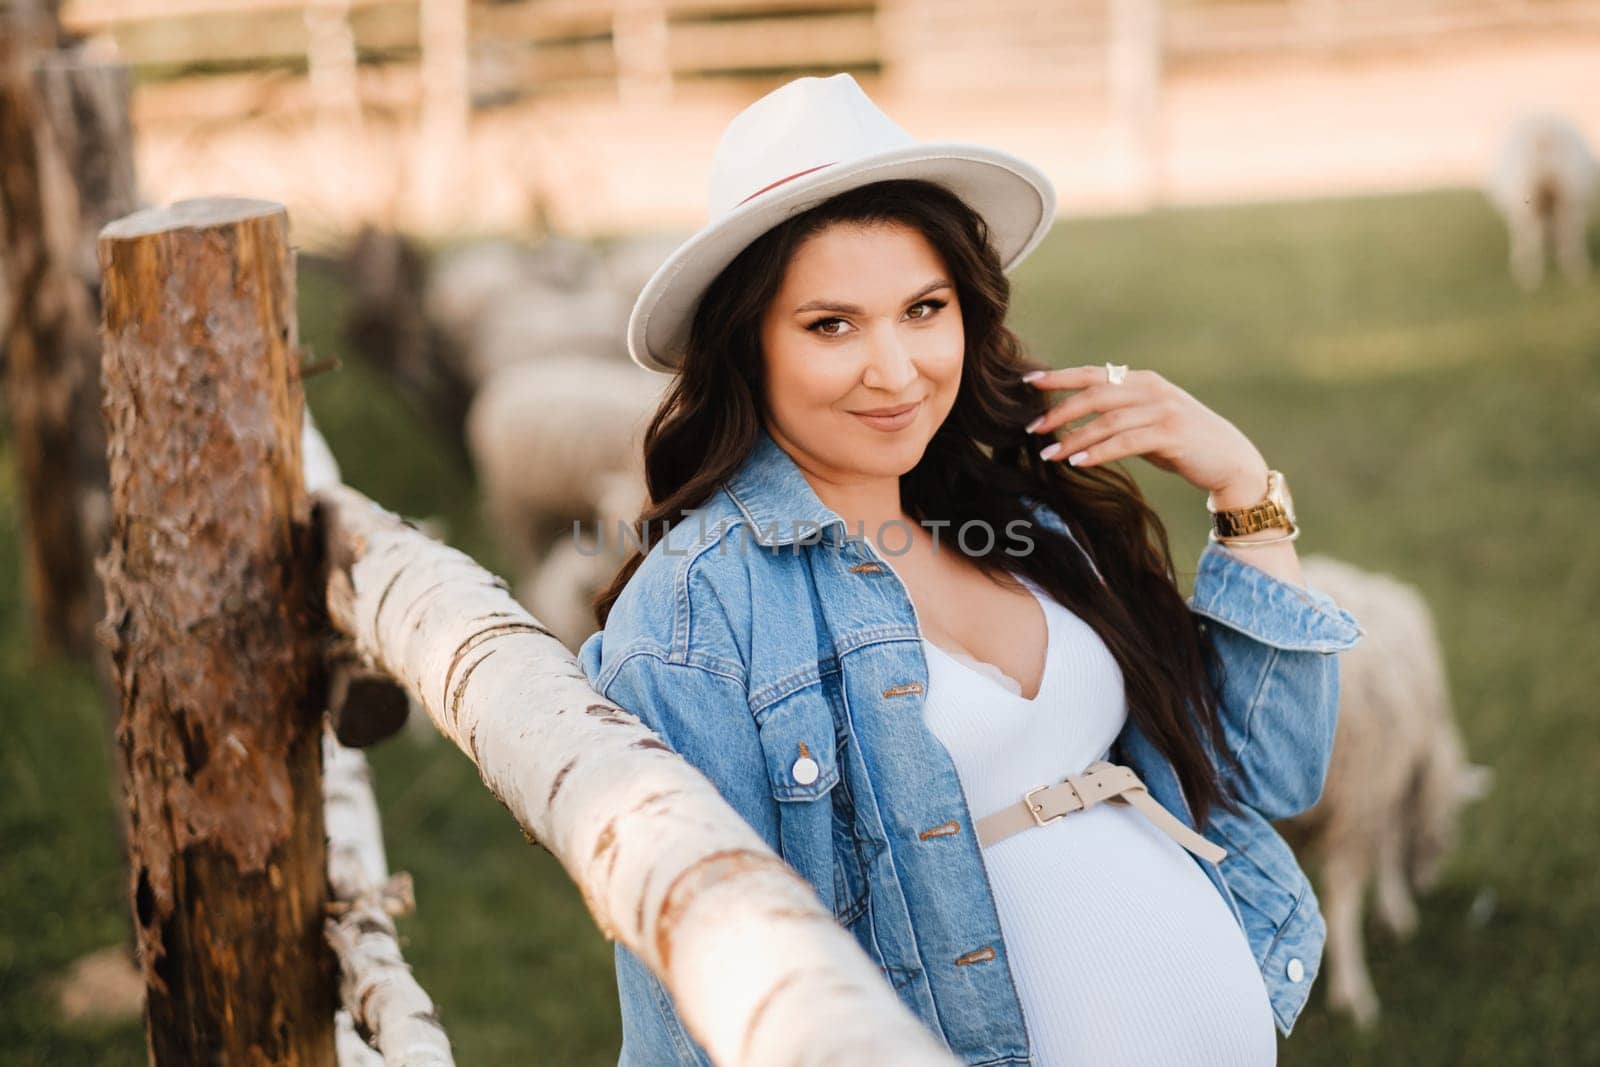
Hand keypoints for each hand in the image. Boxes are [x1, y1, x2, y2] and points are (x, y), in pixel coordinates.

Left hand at [1022, 365, 1269, 504]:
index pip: (1093, 373)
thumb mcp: (1149, 421)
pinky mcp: (1172, 434)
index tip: (1028, 382)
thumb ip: (1120, 414)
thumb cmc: (1184, 444)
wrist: (1231, 461)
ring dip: (1073, 438)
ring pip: (1107, 420)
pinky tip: (1077, 461)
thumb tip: (1078, 418)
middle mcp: (1152, 389)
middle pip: (1095, 393)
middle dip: (1059, 411)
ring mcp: (1163, 409)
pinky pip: (1125, 441)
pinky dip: (1098, 451)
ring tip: (1048, 454)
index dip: (1059, 377)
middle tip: (1031, 429)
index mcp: (1142, 381)